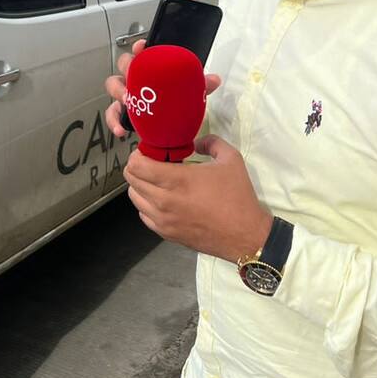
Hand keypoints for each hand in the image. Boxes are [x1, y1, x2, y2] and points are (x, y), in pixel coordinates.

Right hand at [103, 39, 221, 138]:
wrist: (170, 130)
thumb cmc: (175, 104)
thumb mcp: (189, 92)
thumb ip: (200, 85)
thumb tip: (214, 80)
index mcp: (150, 69)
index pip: (142, 52)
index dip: (139, 48)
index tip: (141, 47)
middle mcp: (136, 79)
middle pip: (124, 65)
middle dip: (127, 68)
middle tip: (133, 74)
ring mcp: (128, 95)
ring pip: (114, 86)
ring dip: (119, 92)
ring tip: (128, 101)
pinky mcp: (123, 113)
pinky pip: (113, 114)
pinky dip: (115, 122)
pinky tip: (122, 129)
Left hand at [124, 134, 271, 262]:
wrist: (245, 235)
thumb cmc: (238, 196)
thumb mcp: (231, 159)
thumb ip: (210, 142)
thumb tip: (195, 142)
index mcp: (178, 180)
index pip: (137, 166)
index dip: (138, 154)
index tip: (148, 150)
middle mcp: (164, 201)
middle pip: (131, 180)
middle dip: (136, 167)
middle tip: (150, 162)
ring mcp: (163, 220)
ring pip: (135, 198)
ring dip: (140, 185)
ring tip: (155, 180)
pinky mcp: (166, 234)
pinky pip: (144, 215)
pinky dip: (147, 204)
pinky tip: (161, 198)